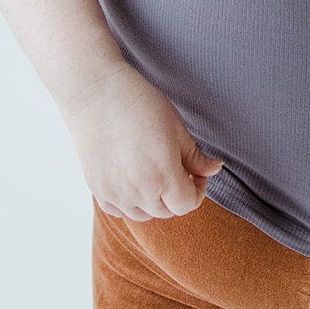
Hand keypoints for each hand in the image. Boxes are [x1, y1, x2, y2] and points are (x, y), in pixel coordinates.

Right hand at [63, 62, 224, 219]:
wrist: (95, 93)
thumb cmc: (139, 104)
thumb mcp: (176, 127)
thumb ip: (195, 156)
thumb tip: (214, 170)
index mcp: (162, 174)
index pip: (187, 204)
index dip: (198, 190)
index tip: (196, 173)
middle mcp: (137, 190)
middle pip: (167, 211)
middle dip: (177, 194)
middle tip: (176, 169)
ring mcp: (114, 192)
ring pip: (143, 214)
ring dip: (154, 201)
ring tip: (153, 173)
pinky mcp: (97, 188)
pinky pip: (119, 210)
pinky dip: (129, 202)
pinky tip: (132, 178)